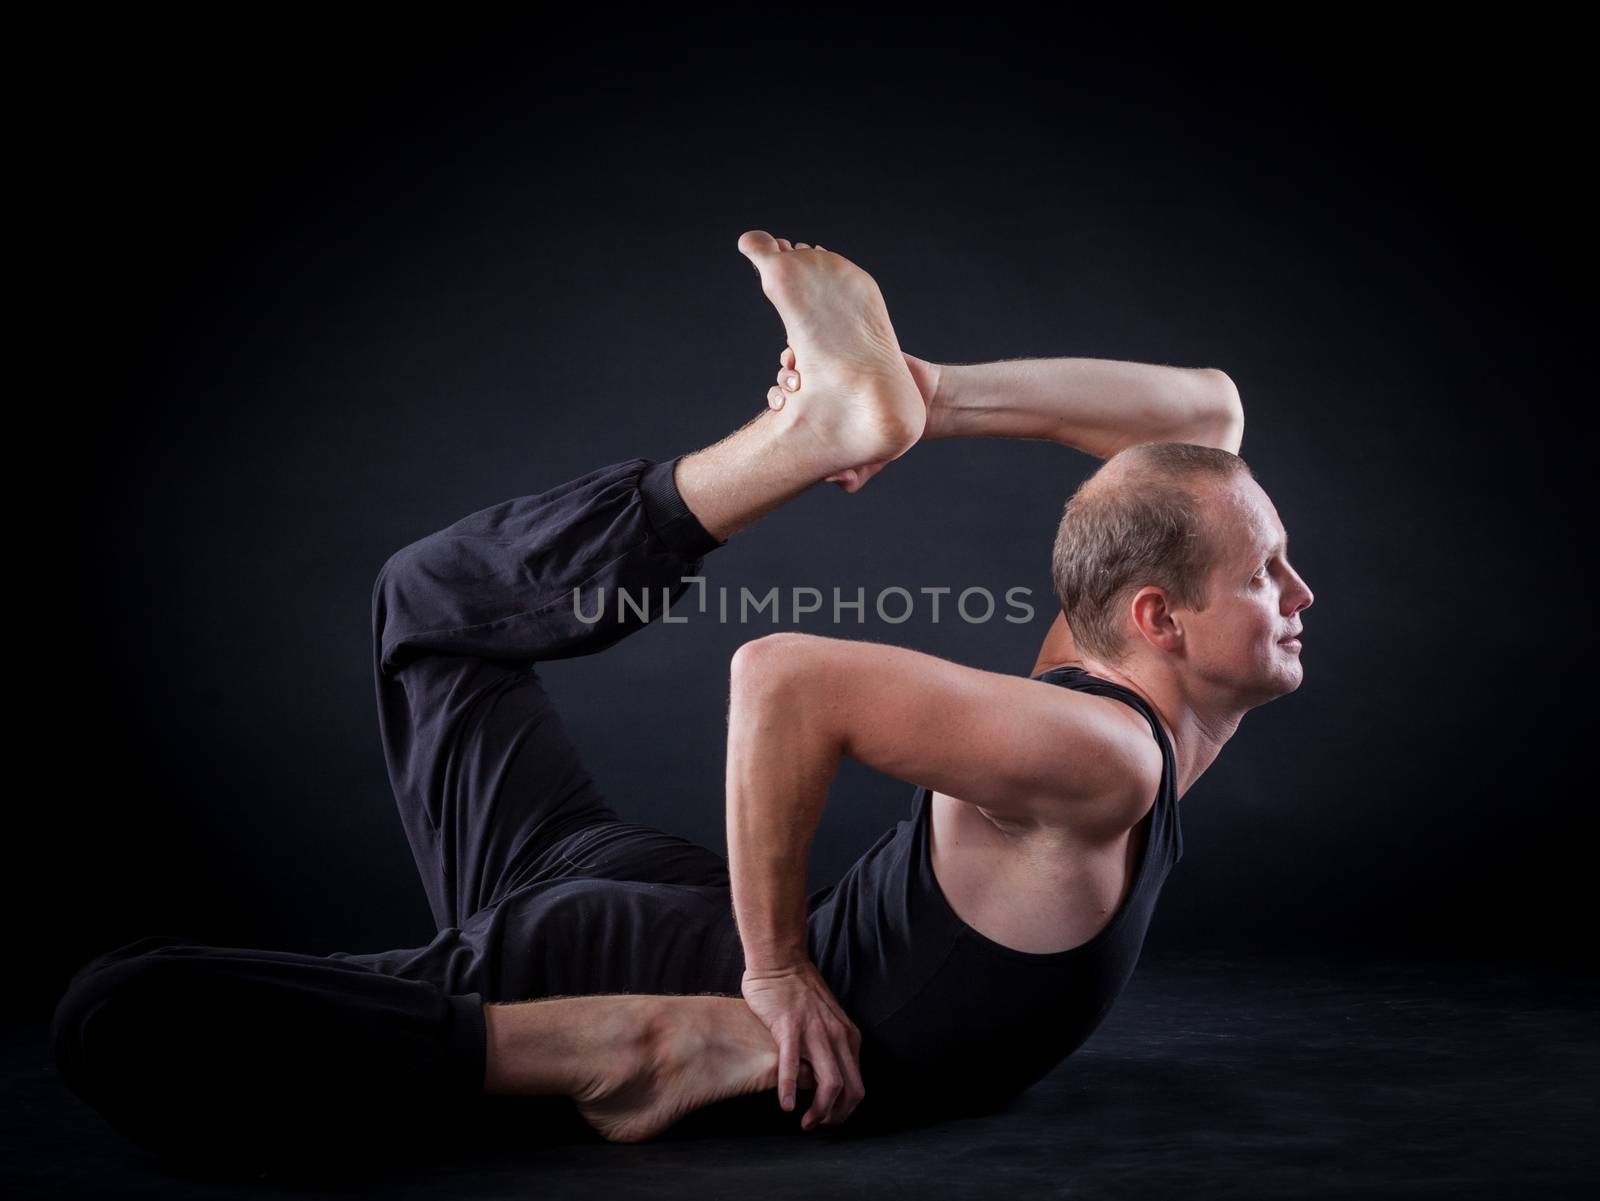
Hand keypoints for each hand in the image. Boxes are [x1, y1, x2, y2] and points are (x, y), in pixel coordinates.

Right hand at [741, 961, 865, 1129]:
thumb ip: (830, 1042)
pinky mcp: (790, 1028)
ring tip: (806, 1123)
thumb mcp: (826, 1018)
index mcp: (848, 1035)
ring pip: (831, 1084)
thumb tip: (824, 1071)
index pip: (857, 1083)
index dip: (845, 1108)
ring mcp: (815, 1032)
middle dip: (837, 1117)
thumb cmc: (797, 989)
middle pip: (850, 1090)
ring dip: (820, 1112)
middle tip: (818, 1126)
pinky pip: (794, 1066)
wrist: (780, 959)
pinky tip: (786, 1105)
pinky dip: (792, 1090)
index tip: (829, 1117)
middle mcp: (837, 1036)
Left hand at [768, 346, 943, 492]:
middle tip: (790, 389)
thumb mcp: (874, 458)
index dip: (777, 404)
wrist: (925, 401)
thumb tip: (835, 480)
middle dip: (781, 385)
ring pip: (796, 359)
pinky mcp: (848, 345)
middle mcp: (822, 388)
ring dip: (789, 363)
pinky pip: (818, 337)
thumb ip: (856, 475)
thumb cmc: (893, 431)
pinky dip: (804, 341)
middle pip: (785, 382)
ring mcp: (833, 366)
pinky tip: (807, 351)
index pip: (786, 407)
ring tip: (798, 371)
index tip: (781, 407)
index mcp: (820, 412)